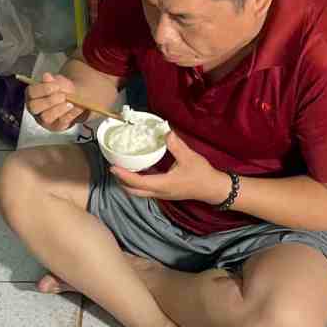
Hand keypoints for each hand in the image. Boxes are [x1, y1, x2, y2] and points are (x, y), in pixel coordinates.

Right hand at [25, 70, 84, 131]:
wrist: (75, 99)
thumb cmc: (63, 90)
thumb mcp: (59, 82)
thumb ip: (53, 80)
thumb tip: (46, 76)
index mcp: (32, 95)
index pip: (31, 92)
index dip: (43, 89)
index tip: (56, 86)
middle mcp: (35, 109)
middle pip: (34, 107)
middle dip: (49, 101)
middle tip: (62, 96)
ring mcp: (44, 120)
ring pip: (46, 117)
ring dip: (59, 109)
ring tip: (70, 103)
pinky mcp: (55, 127)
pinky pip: (60, 123)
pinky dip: (70, 115)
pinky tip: (76, 108)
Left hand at [110, 132, 229, 203]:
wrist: (213, 189)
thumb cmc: (201, 174)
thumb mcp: (189, 157)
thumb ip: (176, 145)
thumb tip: (165, 131)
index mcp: (162, 185)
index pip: (137, 182)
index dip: (124, 175)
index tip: (113, 167)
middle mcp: (159, 192)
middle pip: (134, 191)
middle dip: (122, 182)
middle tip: (114, 169)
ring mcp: (162, 194)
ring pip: (139, 192)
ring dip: (128, 183)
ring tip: (122, 170)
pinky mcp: (165, 193)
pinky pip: (146, 190)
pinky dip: (138, 183)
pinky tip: (137, 171)